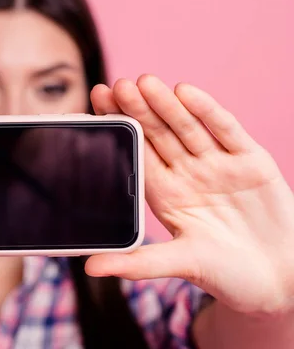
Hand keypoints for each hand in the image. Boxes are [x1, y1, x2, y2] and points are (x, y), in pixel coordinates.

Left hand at [86, 75, 293, 316]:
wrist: (281, 280)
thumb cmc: (227, 275)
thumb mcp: (180, 264)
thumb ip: (137, 263)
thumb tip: (89, 268)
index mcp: (165, 193)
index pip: (136, 153)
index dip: (118, 128)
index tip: (97, 103)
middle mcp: (187, 173)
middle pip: (157, 134)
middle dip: (137, 110)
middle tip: (117, 86)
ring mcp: (217, 164)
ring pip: (187, 127)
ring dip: (166, 105)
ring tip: (144, 83)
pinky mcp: (250, 159)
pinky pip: (225, 130)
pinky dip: (207, 111)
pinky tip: (186, 92)